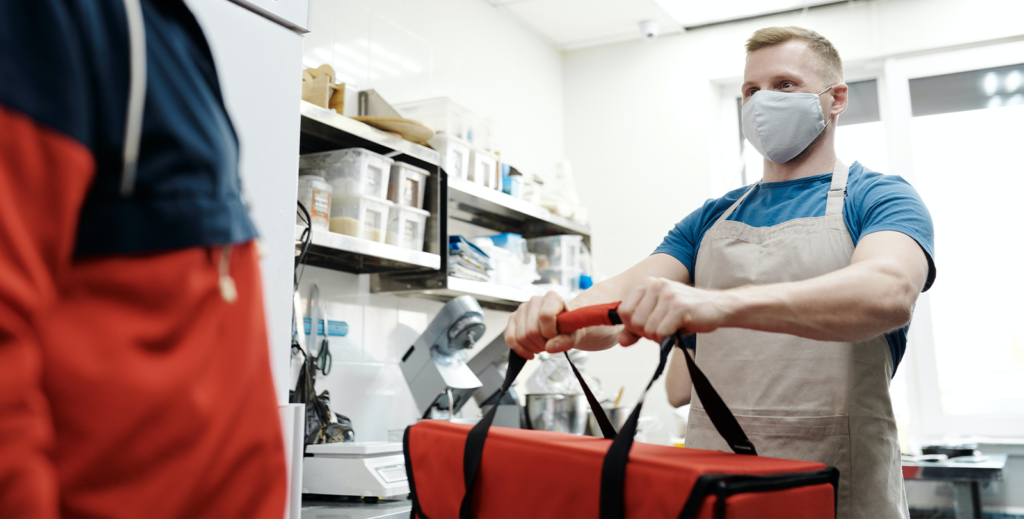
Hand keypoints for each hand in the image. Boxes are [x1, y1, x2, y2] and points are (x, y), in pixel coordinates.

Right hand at [504, 291, 569, 359]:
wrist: (562, 326)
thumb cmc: (568, 328)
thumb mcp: (574, 335)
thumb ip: (566, 341)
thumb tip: (549, 347)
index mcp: (552, 298)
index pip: (545, 316)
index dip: (550, 333)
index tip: (556, 337)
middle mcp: (535, 300)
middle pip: (532, 330)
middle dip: (542, 344)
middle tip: (550, 344)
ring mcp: (522, 309)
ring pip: (521, 336)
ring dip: (533, 348)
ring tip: (542, 346)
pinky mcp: (513, 319)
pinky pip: (510, 338)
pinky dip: (520, 350)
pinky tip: (530, 353)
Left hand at [616, 277, 732, 345]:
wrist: (719, 307)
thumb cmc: (687, 313)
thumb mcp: (658, 318)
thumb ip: (637, 329)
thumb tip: (621, 341)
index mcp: (647, 284)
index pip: (623, 311)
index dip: (632, 326)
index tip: (646, 328)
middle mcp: (656, 285)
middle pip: (633, 321)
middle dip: (646, 333)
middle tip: (662, 330)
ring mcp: (668, 294)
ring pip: (647, 329)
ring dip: (658, 337)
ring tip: (672, 329)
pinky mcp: (679, 307)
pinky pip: (661, 332)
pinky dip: (667, 338)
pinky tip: (678, 330)